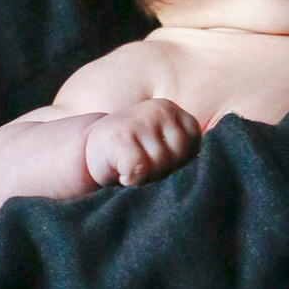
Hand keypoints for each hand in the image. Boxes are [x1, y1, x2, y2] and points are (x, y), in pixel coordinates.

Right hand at [82, 99, 200, 187]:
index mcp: (172, 110)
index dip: (178, 160)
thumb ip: (181, 147)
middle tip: (142, 163)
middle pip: (179, 155)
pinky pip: (139, 170)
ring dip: (145, 176)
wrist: (88, 148)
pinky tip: (121, 170)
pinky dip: (131, 179)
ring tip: (130, 164)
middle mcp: (159, 109)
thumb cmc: (132, 151)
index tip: (158, 157)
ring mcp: (140, 121)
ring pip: (159, 165)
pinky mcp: (121, 137)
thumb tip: (200, 167)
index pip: (193, 143)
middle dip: (163, 169)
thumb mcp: (162, 142)